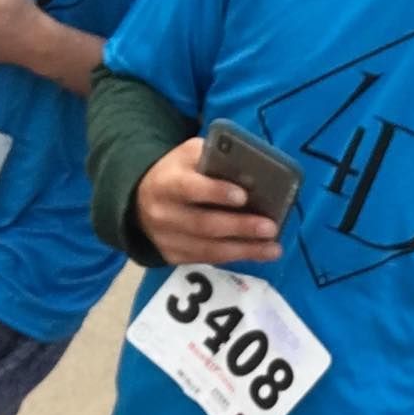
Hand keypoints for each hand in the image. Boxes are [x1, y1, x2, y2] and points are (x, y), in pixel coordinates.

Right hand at [135, 137, 281, 265]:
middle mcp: (163, 213)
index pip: (190, 188)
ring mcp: (166, 239)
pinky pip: (207, 259)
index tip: (243, 196)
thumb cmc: (177, 172)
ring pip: (208, 249)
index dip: (216, 192)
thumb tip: (252, 169)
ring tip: (273, 248)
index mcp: (167, 182)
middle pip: (203, 224)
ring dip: (244, 250)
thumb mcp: (188, 155)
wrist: (140, 200)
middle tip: (270, 227)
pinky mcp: (173, 256)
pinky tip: (258, 253)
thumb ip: (213, 157)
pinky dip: (235, 256)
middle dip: (240, 227)